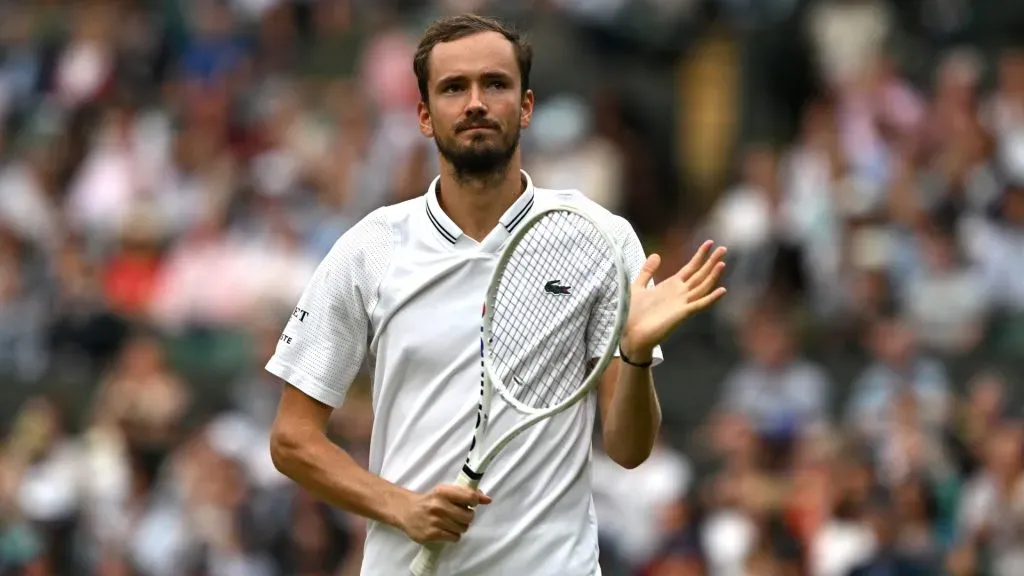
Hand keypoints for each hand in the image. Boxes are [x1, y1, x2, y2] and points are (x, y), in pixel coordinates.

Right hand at [398, 484, 491, 543]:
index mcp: (443, 491)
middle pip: (469, 516)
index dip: (475, 502)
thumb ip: (466, 493)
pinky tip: (445, 530)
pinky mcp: (432, 534)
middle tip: (459, 516)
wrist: (406, 511)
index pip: (470, 497)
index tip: (471, 504)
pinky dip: (453, 535)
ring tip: (450, 523)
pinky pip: (455, 537)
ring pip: (463, 528)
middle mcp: (439, 505)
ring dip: (460, 527)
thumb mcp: (445, 491)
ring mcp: (435, 521)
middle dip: (467, 517)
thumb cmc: (430, 500)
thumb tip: (487, 499)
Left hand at [620, 240, 726, 360]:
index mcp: (671, 286)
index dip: (700, 256)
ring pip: (702, 287)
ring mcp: (682, 304)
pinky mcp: (682, 314)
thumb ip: (647, 272)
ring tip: (722, 263)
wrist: (629, 333)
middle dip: (711, 262)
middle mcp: (680, 294)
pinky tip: (722, 290)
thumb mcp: (638, 286)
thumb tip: (657, 255)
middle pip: (700, 275)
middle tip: (724, 248)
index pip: (690, 268)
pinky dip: (711, 298)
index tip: (710, 243)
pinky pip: (699, 305)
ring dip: (713, 276)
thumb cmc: (632, 314)